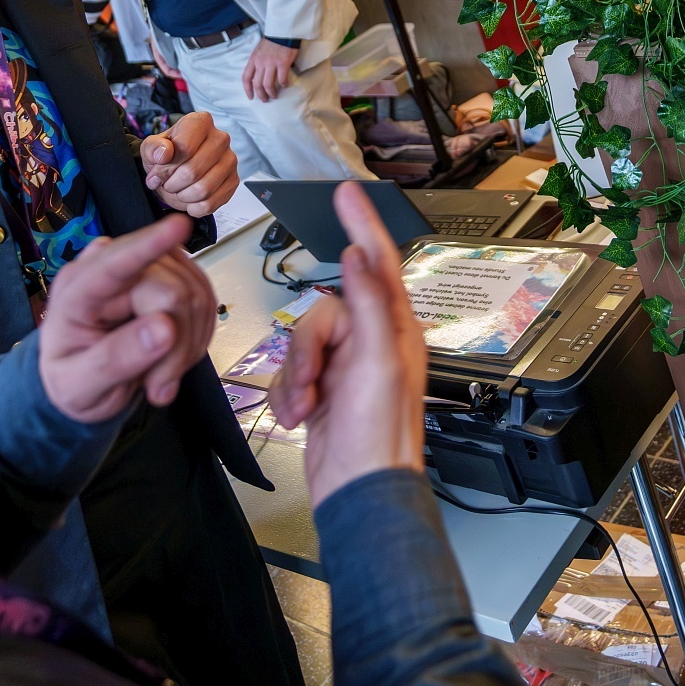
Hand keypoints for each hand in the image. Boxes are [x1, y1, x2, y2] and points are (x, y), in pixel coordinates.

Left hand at [39, 215, 215, 420]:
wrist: (83, 380)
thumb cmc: (73, 378)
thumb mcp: (79, 386)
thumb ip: (114, 360)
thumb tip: (163, 329)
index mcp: (76, 292)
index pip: (114, 264)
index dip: (149, 246)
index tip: (178, 227)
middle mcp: (110, 269)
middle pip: (171, 291)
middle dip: (175, 346)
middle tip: (157, 386)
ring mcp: (143, 269)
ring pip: (195, 295)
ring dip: (186, 346)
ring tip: (160, 376)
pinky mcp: (170, 275)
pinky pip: (204, 299)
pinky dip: (196, 337)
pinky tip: (174, 358)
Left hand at [140, 106, 237, 216]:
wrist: (177, 170)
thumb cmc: (167, 156)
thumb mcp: (151, 149)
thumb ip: (153, 148)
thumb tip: (164, 153)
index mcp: (200, 122)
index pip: (185, 148)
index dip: (166, 166)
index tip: (158, 169)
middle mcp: (220, 138)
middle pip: (193, 171)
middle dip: (173, 183)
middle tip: (167, 183)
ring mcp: (230, 160)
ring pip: (203, 189)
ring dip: (183, 196)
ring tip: (178, 190)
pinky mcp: (233, 181)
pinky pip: (211, 203)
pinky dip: (195, 207)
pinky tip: (189, 200)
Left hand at [241, 37, 297, 101]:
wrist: (282, 31)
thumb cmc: (271, 41)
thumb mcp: (258, 51)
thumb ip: (257, 62)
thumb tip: (258, 75)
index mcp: (253, 59)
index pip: (246, 77)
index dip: (247, 89)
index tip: (251, 97)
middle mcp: (260, 63)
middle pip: (257, 84)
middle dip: (261, 95)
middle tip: (265, 100)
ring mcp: (271, 63)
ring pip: (268, 84)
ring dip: (271, 93)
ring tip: (275, 95)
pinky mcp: (283, 63)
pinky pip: (282, 79)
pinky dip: (284, 84)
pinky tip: (285, 85)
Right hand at [269, 180, 425, 505]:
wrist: (358, 492)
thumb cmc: (381, 436)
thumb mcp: (377, 362)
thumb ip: (366, 305)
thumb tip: (359, 256)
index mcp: (395, 330)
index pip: (378, 262)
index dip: (362, 224)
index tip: (347, 193)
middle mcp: (372, 343)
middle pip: (323, 311)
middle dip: (307, 349)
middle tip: (312, 380)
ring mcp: (346, 367)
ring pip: (301, 342)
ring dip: (296, 376)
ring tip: (308, 404)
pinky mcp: (322, 391)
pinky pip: (290, 373)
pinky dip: (288, 394)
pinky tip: (301, 415)